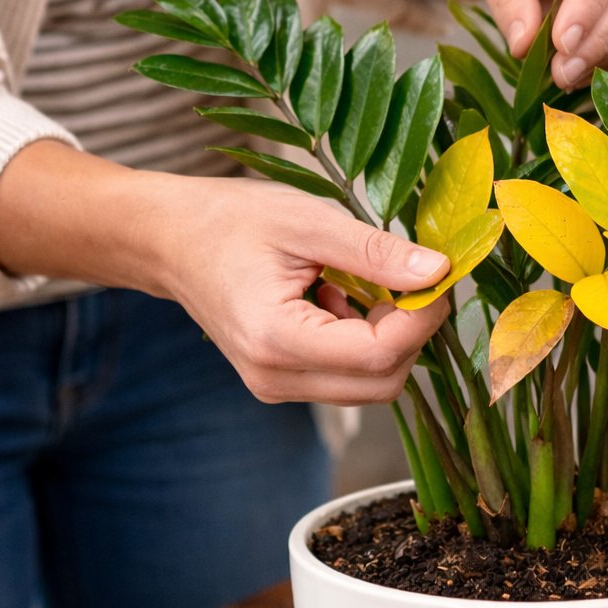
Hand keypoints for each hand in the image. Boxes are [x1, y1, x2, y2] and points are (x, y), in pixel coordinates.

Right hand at [0, 142, 449, 404]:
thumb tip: (439, 271)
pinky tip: (337, 296)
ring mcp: (276, 386)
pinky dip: (362, 339)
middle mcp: (276, 378)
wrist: (168, 240)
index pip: (380, 354)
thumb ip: (375, 253)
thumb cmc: (229, 222)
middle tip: (408, 277)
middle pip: (382, 381)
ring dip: (386, 336)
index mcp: (277, 340)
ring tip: (357, 281)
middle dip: (410, 332)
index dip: (423, 317)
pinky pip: (346, 375)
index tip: (439, 275)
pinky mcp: (281, 380)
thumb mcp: (308, 223)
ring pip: (369, 383)